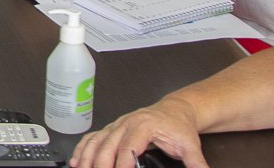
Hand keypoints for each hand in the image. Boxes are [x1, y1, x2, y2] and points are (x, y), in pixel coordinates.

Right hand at [69, 98, 209, 167]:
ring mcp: (117, 125)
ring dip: (87, 158)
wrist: (175, 110)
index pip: (128, 148)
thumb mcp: (190, 145)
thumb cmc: (178, 126)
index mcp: (144, 125)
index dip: (121, 165)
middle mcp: (127, 123)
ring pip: (96, 141)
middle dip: (100, 164)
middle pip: (107, 146)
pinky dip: (82, 150)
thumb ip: (196, 163)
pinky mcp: (111, 129)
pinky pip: (92, 138)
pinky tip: (77, 162)